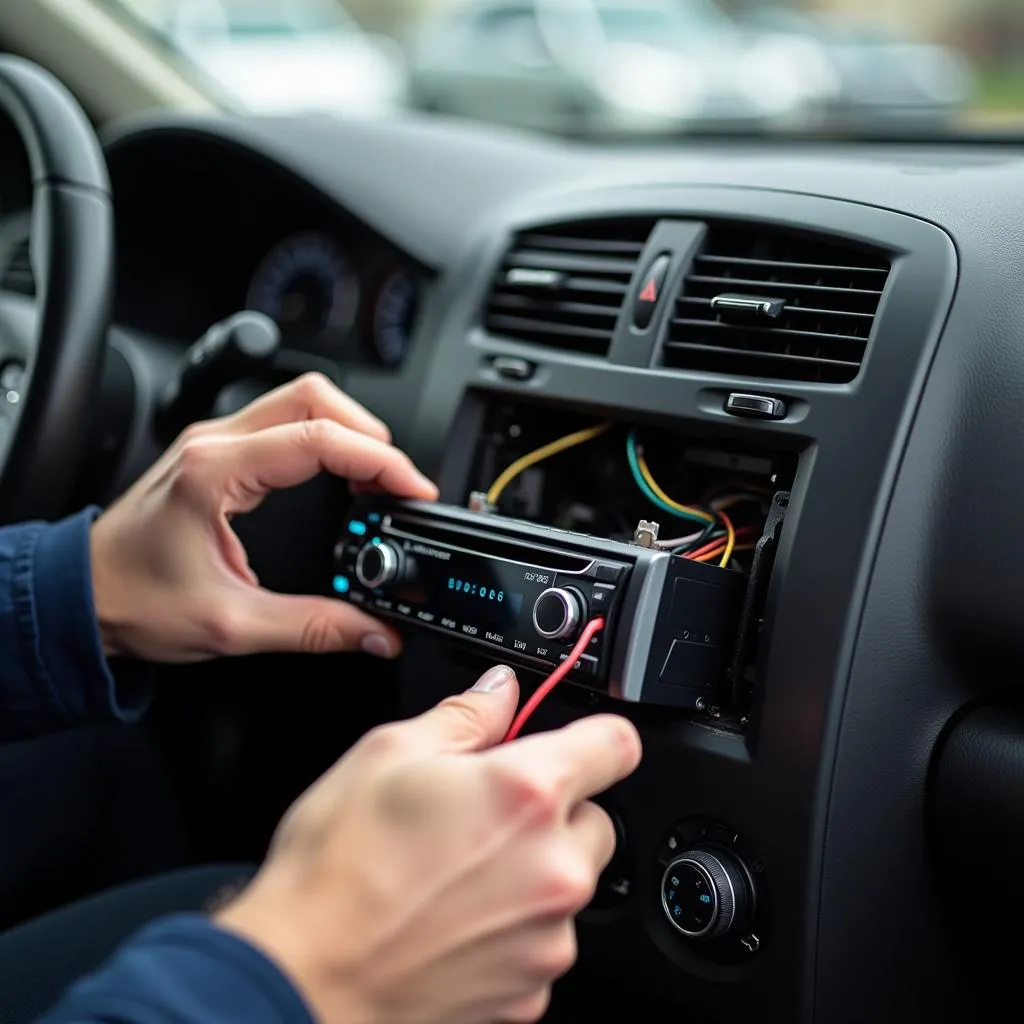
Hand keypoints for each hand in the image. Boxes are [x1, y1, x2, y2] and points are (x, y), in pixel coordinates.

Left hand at [90, 373, 436, 662]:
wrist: (81, 595)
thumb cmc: (133, 601)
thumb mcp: (232, 625)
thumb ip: (313, 629)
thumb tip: (374, 631)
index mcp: (216, 473)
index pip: (319, 439)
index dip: (379, 459)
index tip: (412, 489)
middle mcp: (215, 443)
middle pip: (315, 397)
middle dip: (370, 433)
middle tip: (397, 482)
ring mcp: (215, 441)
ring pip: (301, 400)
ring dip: (349, 431)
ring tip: (375, 480)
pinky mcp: (218, 451)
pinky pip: (285, 422)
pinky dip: (325, 440)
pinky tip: (340, 476)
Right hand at [215, 666, 641, 1023]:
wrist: (302, 980)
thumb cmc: (337, 870)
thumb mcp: (387, 754)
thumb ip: (464, 715)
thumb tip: (499, 690)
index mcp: (527, 794)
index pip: (616, 744)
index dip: (597, 736)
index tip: (581, 742)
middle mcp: (554, 868)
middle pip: (594, 820)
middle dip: (554, 812)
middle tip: (485, 815)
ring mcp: (546, 938)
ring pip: (567, 884)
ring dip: (532, 872)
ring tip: (456, 873)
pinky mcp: (530, 991)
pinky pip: (541, 940)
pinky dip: (512, 928)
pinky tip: (453, 920)